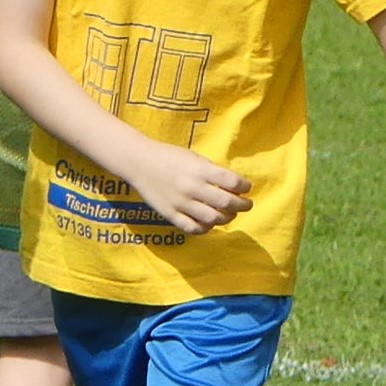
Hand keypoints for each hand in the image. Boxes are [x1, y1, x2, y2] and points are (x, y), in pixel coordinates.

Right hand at [129, 143, 252, 234]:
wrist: (139, 162)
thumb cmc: (170, 157)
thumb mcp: (194, 158)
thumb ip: (212, 172)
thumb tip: (233, 186)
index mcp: (200, 170)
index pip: (232, 181)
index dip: (244, 186)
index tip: (246, 188)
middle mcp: (192, 187)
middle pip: (226, 203)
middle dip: (242, 205)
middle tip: (246, 204)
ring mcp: (181, 203)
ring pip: (212, 219)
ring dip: (226, 218)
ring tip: (229, 214)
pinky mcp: (170, 214)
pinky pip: (193, 228)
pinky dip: (205, 229)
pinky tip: (209, 223)